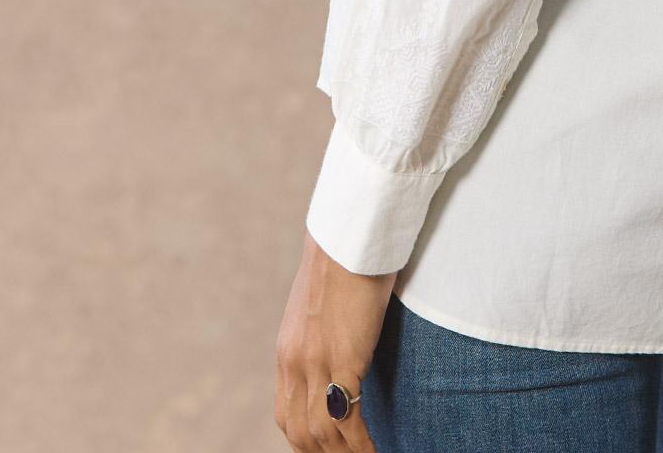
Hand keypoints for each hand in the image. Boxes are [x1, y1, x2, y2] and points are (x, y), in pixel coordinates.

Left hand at [274, 228, 396, 450]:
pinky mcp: (342, 358)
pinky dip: (360, 443)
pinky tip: (374, 450)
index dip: (306, 441)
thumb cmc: (348, 257)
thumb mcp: (324, 301)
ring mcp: (315, 363)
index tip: (328, 451)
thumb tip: (342, 340)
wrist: (352, 232)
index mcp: (288, 350)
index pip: (287, 415)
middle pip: (300, 432)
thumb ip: (324, 329)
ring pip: (322, 433)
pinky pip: (347, 419)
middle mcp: (294, 362)